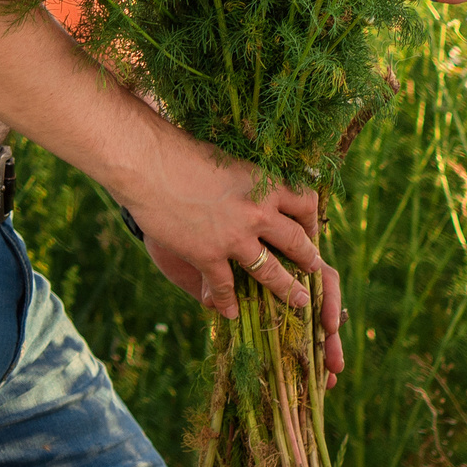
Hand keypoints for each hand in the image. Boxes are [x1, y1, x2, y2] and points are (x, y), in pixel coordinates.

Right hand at [127, 132, 346, 383]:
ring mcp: (235, 238)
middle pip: (296, 241)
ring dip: (286, 288)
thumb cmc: (184, 153)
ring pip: (271, 271)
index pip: (306, 204)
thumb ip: (245, 180)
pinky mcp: (208, 256)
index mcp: (266, 184)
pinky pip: (226, 287)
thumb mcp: (228, 161)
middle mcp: (258, 213)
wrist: (150, 166)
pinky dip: (228, 302)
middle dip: (309, 258)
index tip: (310, 230)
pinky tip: (232, 313)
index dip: (311, 220)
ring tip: (299, 301)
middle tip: (315, 269)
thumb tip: (251, 186)